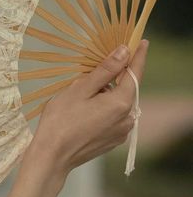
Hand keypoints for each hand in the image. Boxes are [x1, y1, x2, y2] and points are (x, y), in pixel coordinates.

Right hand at [25, 40, 148, 175]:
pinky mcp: (113, 139)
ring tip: (80, 94)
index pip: (135, 73)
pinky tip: (84, 108)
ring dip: (106, 92)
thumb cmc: (61, 118)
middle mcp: (127, 118)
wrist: (52, 155)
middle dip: (113, 75)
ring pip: (118, 101)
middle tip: (92, 70)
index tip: (142, 41)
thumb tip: (124, 52)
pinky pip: (113, 115)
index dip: (138, 55)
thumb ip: (105, 70)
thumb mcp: (81, 88)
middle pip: (126, 87)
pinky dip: (103, 105)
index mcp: (120, 103)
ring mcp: (121, 131)